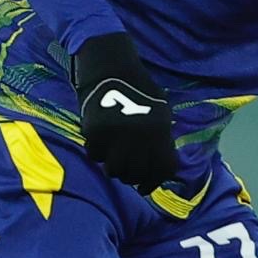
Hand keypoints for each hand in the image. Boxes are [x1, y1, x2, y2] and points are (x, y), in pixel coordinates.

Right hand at [65, 31, 180, 189]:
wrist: (112, 68)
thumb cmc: (140, 91)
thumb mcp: (161, 112)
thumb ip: (161, 140)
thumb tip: (161, 170)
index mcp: (160, 132)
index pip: (161, 170)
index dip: (152, 183)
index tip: (144, 189)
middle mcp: (140, 136)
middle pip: (135, 174)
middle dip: (131, 178)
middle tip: (127, 173)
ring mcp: (116, 135)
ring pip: (114, 170)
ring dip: (114, 168)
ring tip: (113, 161)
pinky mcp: (95, 132)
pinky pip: (95, 156)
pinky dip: (98, 154)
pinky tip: (101, 145)